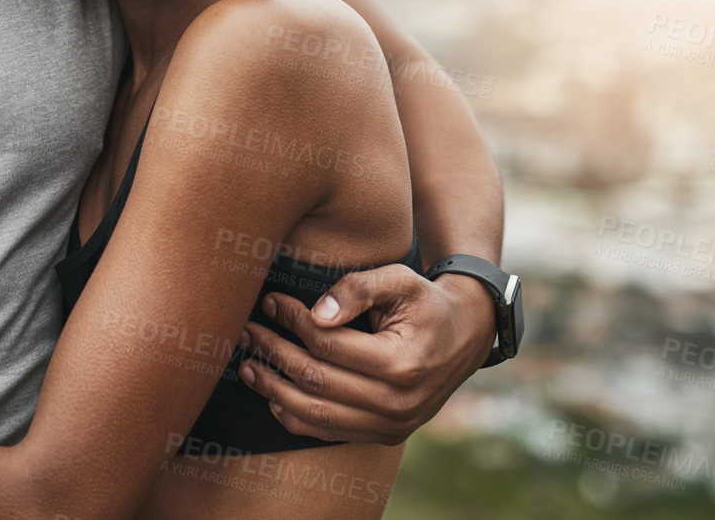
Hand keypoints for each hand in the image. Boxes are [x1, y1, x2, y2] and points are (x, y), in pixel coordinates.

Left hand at [238, 264, 495, 443]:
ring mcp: (391, 425)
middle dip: (274, 353)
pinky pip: (329, 432)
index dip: (293, 321)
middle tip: (247, 331)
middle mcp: (396, 402)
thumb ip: (358, 288)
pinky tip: (272, 397)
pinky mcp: (385, 435)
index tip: (270, 302)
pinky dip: (295, 417)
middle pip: (316, 380)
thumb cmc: (426, 300)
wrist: (467, 335)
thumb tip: (315, 313)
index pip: (328, 344)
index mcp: (401, 362)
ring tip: (247, 366)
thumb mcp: (400, 279)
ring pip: (316, 413)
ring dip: (274, 390)